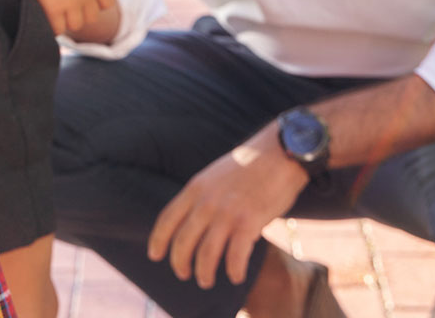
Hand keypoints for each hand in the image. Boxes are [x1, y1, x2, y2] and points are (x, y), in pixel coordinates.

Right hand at [21, 0, 116, 34]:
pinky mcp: (54, 9)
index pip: (107, 2)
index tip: (81, 0)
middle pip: (91, 17)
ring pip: (75, 25)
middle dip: (80, 14)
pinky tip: (43, 18)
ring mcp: (72, 3)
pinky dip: (52, 26)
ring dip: (65, 21)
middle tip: (65, 9)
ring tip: (53, 15)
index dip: (95, 3)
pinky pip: (58, 29)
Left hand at [147, 126, 308, 289]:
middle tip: (183, 274)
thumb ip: (202, 196)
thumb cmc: (249, 167)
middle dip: (180, 263)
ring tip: (205, 280)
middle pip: (183, 242)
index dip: (157, 240)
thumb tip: (193, 221)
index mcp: (195, 188)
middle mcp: (207, 202)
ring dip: (204, 273)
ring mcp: (227, 214)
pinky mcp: (249, 223)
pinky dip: (234, 271)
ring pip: (206, 255)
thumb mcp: (214, 175)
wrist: (280, 154)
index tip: (154, 255)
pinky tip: (235, 276)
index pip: (167, 219)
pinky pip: (235, 257)